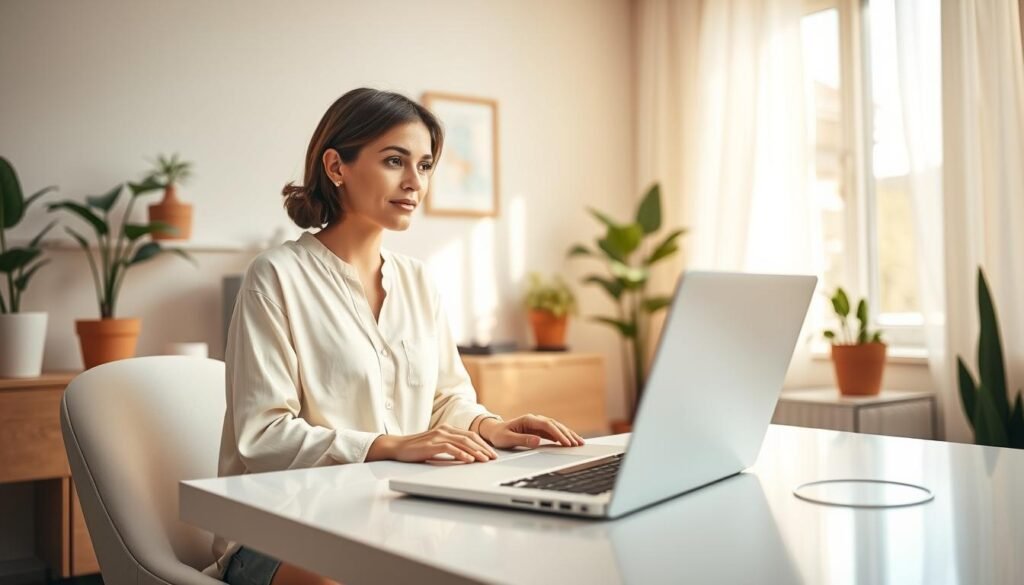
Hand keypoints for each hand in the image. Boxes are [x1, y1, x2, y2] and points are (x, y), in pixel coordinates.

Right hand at [367, 424, 497, 462]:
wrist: (397, 447)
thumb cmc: (416, 448)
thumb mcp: (437, 446)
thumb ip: (451, 447)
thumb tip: (467, 456)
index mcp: (447, 429)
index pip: (470, 435)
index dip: (483, 444)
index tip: (491, 453)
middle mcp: (445, 429)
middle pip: (470, 437)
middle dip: (483, 448)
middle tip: (493, 458)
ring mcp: (438, 436)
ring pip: (462, 442)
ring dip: (476, 451)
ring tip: (484, 460)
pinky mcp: (432, 444)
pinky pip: (450, 448)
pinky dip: (461, 454)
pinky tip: (469, 459)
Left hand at [478, 414, 584, 448]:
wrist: (494, 430)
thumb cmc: (499, 434)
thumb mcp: (507, 439)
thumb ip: (522, 439)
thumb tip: (537, 441)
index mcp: (528, 420)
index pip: (547, 425)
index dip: (558, 434)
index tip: (566, 442)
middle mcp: (534, 419)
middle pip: (555, 425)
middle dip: (567, 434)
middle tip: (577, 444)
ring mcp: (537, 424)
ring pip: (556, 427)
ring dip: (568, 434)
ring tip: (579, 442)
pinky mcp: (538, 429)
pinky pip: (553, 431)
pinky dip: (563, 435)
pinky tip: (570, 440)